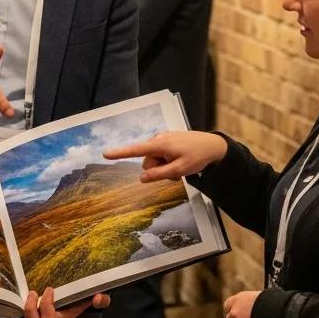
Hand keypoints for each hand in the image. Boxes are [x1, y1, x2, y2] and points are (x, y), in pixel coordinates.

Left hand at [0, 288, 109, 317]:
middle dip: (32, 309)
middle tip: (33, 292)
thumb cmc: (85, 299)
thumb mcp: (96, 298)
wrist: (79, 303)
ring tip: (22, 297)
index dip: (48, 306)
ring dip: (21, 313)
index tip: (50, 289)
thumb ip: (100, 299)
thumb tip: (99, 297)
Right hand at [104, 131, 226, 182]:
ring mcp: (163, 139)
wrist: (213, 145)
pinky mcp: (167, 140)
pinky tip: (181, 160)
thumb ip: (159, 174)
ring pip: (154, 160)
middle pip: (147, 162)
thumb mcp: (179, 170)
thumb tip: (141, 178)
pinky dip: (168, 161)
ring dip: (164, 167)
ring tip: (180, 165)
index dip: (119, 153)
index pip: (135, 150)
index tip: (105, 154)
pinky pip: (161, 155)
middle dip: (158, 170)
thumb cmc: (197, 157)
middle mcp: (158, 139)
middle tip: (176, 171)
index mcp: (159, 145)